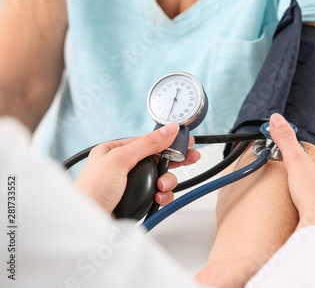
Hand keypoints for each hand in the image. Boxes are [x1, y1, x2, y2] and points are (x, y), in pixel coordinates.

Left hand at [75, 123, 199, 214]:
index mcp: (115, 150)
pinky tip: (159, 198)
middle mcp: (123, 166)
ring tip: (162, 186)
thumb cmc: (91, 191)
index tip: (185, 141)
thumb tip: (168, 130)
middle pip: (157, 159)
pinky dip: (163, 196)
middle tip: (191, 158)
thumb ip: (147, 144)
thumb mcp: (119, 160)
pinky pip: (159, 194)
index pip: (148, 141)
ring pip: (161, 177)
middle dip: (174, 161)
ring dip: (167, 181)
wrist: (85, 223)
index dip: (168, 141)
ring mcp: (131, 184)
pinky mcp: (137, 200)